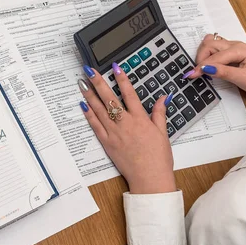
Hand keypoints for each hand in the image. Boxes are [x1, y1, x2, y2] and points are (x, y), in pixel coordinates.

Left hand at [79, 64, 175, 193]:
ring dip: (89, 95)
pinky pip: (95, 126)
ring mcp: (114, 133)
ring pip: (99, 110)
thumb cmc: (158, 157)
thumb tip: (163, 97)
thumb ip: (160, 113)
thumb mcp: (163, 133)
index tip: (115, 67)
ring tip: (82, 83)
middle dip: (98, 82)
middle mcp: (125, 124)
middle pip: (110, 99)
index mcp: (140, 119)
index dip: (122, 79)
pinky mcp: (107, 143)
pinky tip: (83, 105)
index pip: (130, 94)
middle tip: (89, 70)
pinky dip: (89, 115)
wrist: (149, 178)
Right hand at [185, 34, 245, 101]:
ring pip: (210, 45)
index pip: (214, 56)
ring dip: (203, 55)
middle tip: (197, 72)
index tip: (192, 75)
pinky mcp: (230, 52)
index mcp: (239, 50)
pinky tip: (206, 62)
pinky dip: (207, 54)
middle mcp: (235, 45)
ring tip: (201, 68)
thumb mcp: (241, 78)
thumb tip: (205, 68)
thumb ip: (223, 72)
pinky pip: (214, 48)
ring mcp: (232, 47)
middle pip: (210, 45)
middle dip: (200, 58)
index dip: (201, 66)